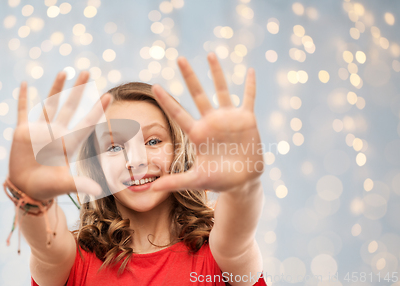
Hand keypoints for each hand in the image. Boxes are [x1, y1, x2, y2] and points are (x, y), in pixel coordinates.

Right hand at [9, 71, 110, 200]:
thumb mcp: (65, 184)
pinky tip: (25, 83)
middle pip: (70, 106)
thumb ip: (80, 185)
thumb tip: (98, 192)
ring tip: (64, 71)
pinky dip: (23, 98)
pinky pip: (23, 111)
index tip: (108, 96)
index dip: (97, 110)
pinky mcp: (22, 132)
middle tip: (87, 72)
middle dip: (78, 89)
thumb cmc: (48, 188)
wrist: (27, 189)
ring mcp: (40, 130)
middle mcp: (56, 132)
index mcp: (68, 143)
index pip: (86, 122)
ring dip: (56, 87)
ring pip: (49, 103)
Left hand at [150, 53, 263, 192]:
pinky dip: (249, 86)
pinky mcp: (246, 119)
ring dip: (216, 73)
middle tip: (179, 58)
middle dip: (189, 76)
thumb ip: (176, 182)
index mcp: (197, 133)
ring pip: (221, 90)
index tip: (154, 86)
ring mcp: (228, 118)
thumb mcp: (197, 180)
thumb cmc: (218, 180)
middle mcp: (211, 121)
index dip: (167, 100)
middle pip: (197, 94)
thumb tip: (152, 190)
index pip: (178, 113)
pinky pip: (248, 98)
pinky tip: (250, 71)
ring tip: (210, 54)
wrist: (243, 181)